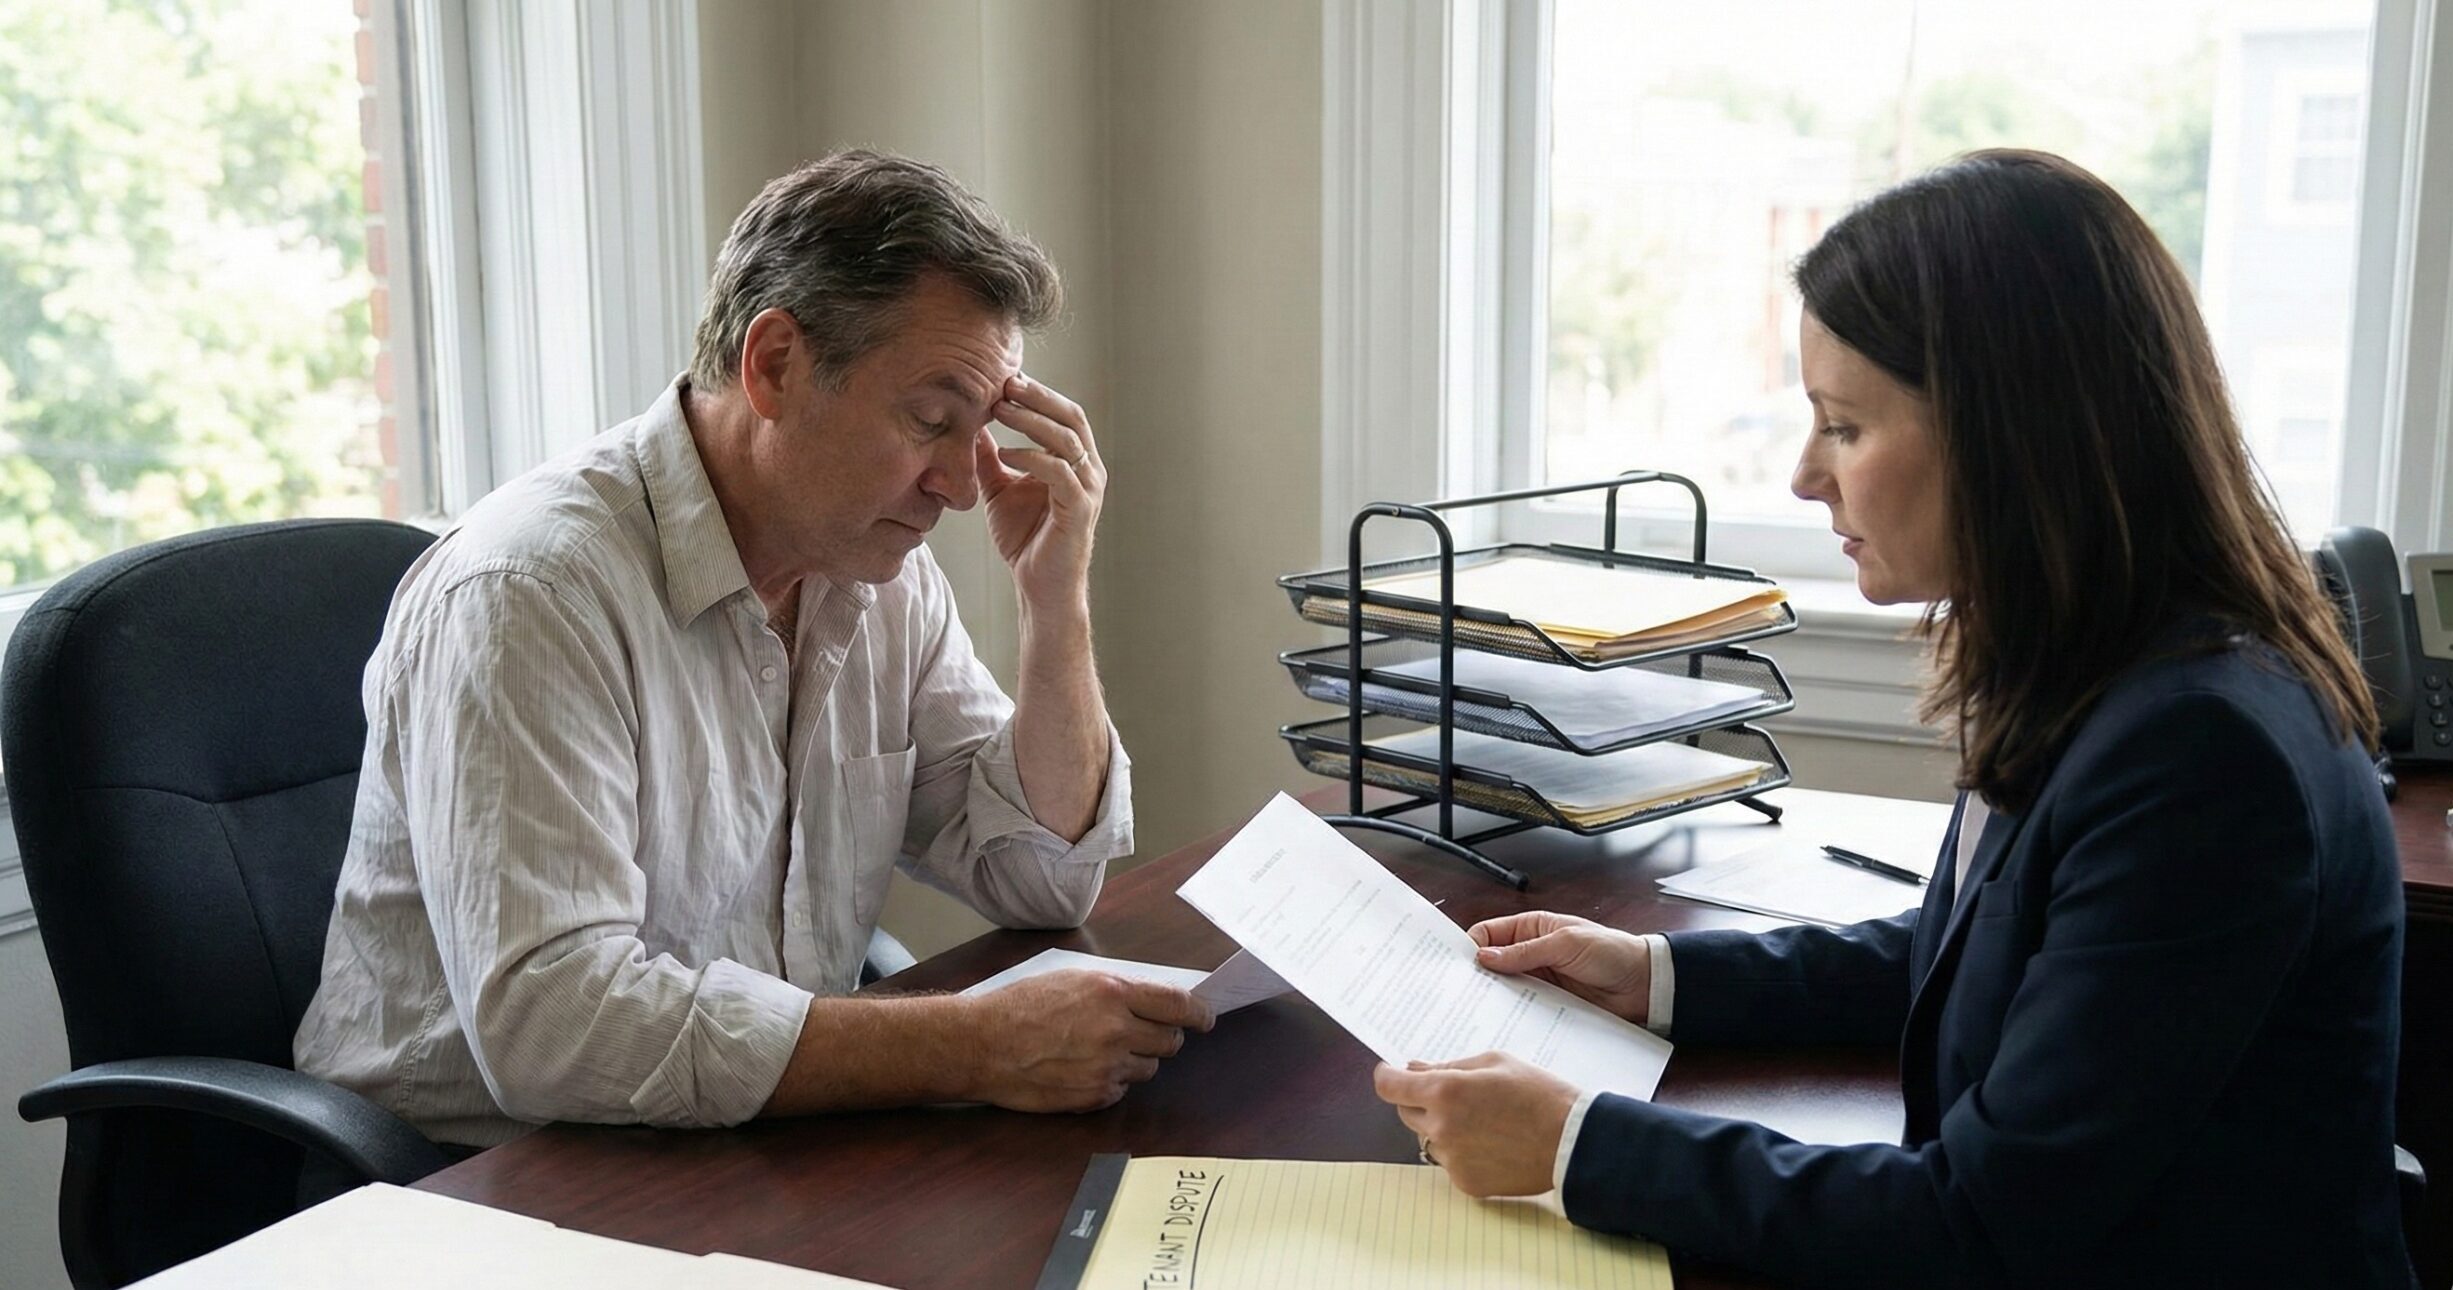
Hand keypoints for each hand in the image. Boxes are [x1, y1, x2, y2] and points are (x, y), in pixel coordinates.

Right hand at [965, 969, 1212, 1111]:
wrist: (982, 1044)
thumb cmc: (1020, 1006)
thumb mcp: (1072, 980)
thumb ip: (1115, 990)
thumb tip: (1152, 1001)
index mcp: (1113, 993)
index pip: (1178, 1005)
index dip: (1199, 1014)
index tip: (1205, 1019)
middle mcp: (1116, 1031)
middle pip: (1169, 1041)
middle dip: (1162, 1036)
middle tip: (1143, 1033)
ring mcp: (1106, 1067)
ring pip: (1148, 1069)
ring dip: (1135, 1060)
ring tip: (1099, 1050)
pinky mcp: (1094, 1096)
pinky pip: (1122, 1090)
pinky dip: (1111, 1081)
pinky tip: (1082, 1069)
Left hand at [976, 373, 1102, 613]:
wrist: (1039, 587)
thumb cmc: (1025, 538)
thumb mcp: (1000, 489)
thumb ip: (990, 459)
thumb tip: (970, 426)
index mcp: (1075, 460)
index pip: (1062, 413)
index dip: (1037, 392)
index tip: (1003, 377)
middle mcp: (1088, 470)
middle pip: (1071, 417)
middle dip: (1038, 396)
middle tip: (1005, 381)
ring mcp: (1087, 489)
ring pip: (1067, 440)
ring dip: (1031, 420)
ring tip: (999, 409)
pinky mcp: (1079, 510)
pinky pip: (1059, 473)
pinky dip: (1032, 458)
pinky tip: (1005, 452)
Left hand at [1373, 1053, 1580, 1198]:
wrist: (1573, 1142)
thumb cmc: (1538, 1095)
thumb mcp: (1494, 1063)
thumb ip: (1449, 1066)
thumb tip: (1414, 1069)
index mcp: (1445, 1092)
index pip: (1390, 1087)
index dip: (1386, 1077)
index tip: (1389, 1072)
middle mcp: (1441, 1128)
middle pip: (1406, 1112)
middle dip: (1420, 1099)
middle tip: (1454, 1094)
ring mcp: (1452, 1159)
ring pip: (1430, 1138)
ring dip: (1443, 1127)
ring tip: (1484, 1120)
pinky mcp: (1466, 1183)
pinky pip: (1451, 1162)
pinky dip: (1463, 1152)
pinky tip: (1494, 1143)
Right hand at [1469, 911, 1651, 1023]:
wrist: (1645, 985)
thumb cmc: (1612, 952)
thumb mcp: (1565, 944)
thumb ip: (1524, 952)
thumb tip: (1484, 957)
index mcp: (1532, 928)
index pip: (1488, 934)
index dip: (1470, 947)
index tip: (1456, 967)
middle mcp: (1531, 954)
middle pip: (1491, 963)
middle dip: (1476, 975)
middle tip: (1458, 993)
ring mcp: (1539, 981)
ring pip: (1504, 988)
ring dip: (1493, 997)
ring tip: (1474, 1011)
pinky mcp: (1548, 1004)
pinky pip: (1523, 1008)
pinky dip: (1512, 1014)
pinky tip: (1501, 1023)